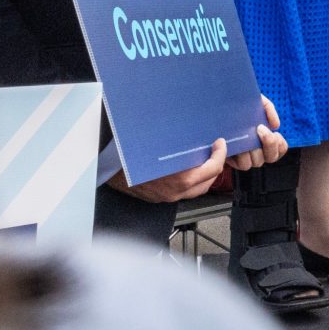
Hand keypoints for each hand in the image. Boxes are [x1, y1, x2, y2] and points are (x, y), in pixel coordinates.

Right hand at [110, 143, 227, 203]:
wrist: (108, 170)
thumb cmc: (129, 156)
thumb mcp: (157, 143)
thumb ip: (178, 141)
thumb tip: (193, 130)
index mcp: (178, 178)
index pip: (211, 169)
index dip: (219, 155)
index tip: (220, 144)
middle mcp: (175, 191)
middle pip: (208, 182)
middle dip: (215, 165)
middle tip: (215, 151)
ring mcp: (168, 196)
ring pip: (197, 189)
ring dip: (204, 175)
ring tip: (204, 159)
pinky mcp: (161, 199)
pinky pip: (184, 192)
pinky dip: (190, 181)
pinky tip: (187, 168)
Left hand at [228, 96, 287, 170]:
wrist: (219, 102)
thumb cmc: (240, 104)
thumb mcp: (258, 102)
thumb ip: (269, 110)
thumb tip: (275, 125)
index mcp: (265, 140)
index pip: (280, 149)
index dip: (279, 144)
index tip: (274, 132)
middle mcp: (257, 151)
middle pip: (270, 158)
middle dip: (268, 144)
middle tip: (260, 128)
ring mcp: (244, 156)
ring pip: (255, 163)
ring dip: (254, 150)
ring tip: (247, 136)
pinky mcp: (231, 159)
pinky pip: (242, 164)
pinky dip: (243, 157)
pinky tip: (239, 144)